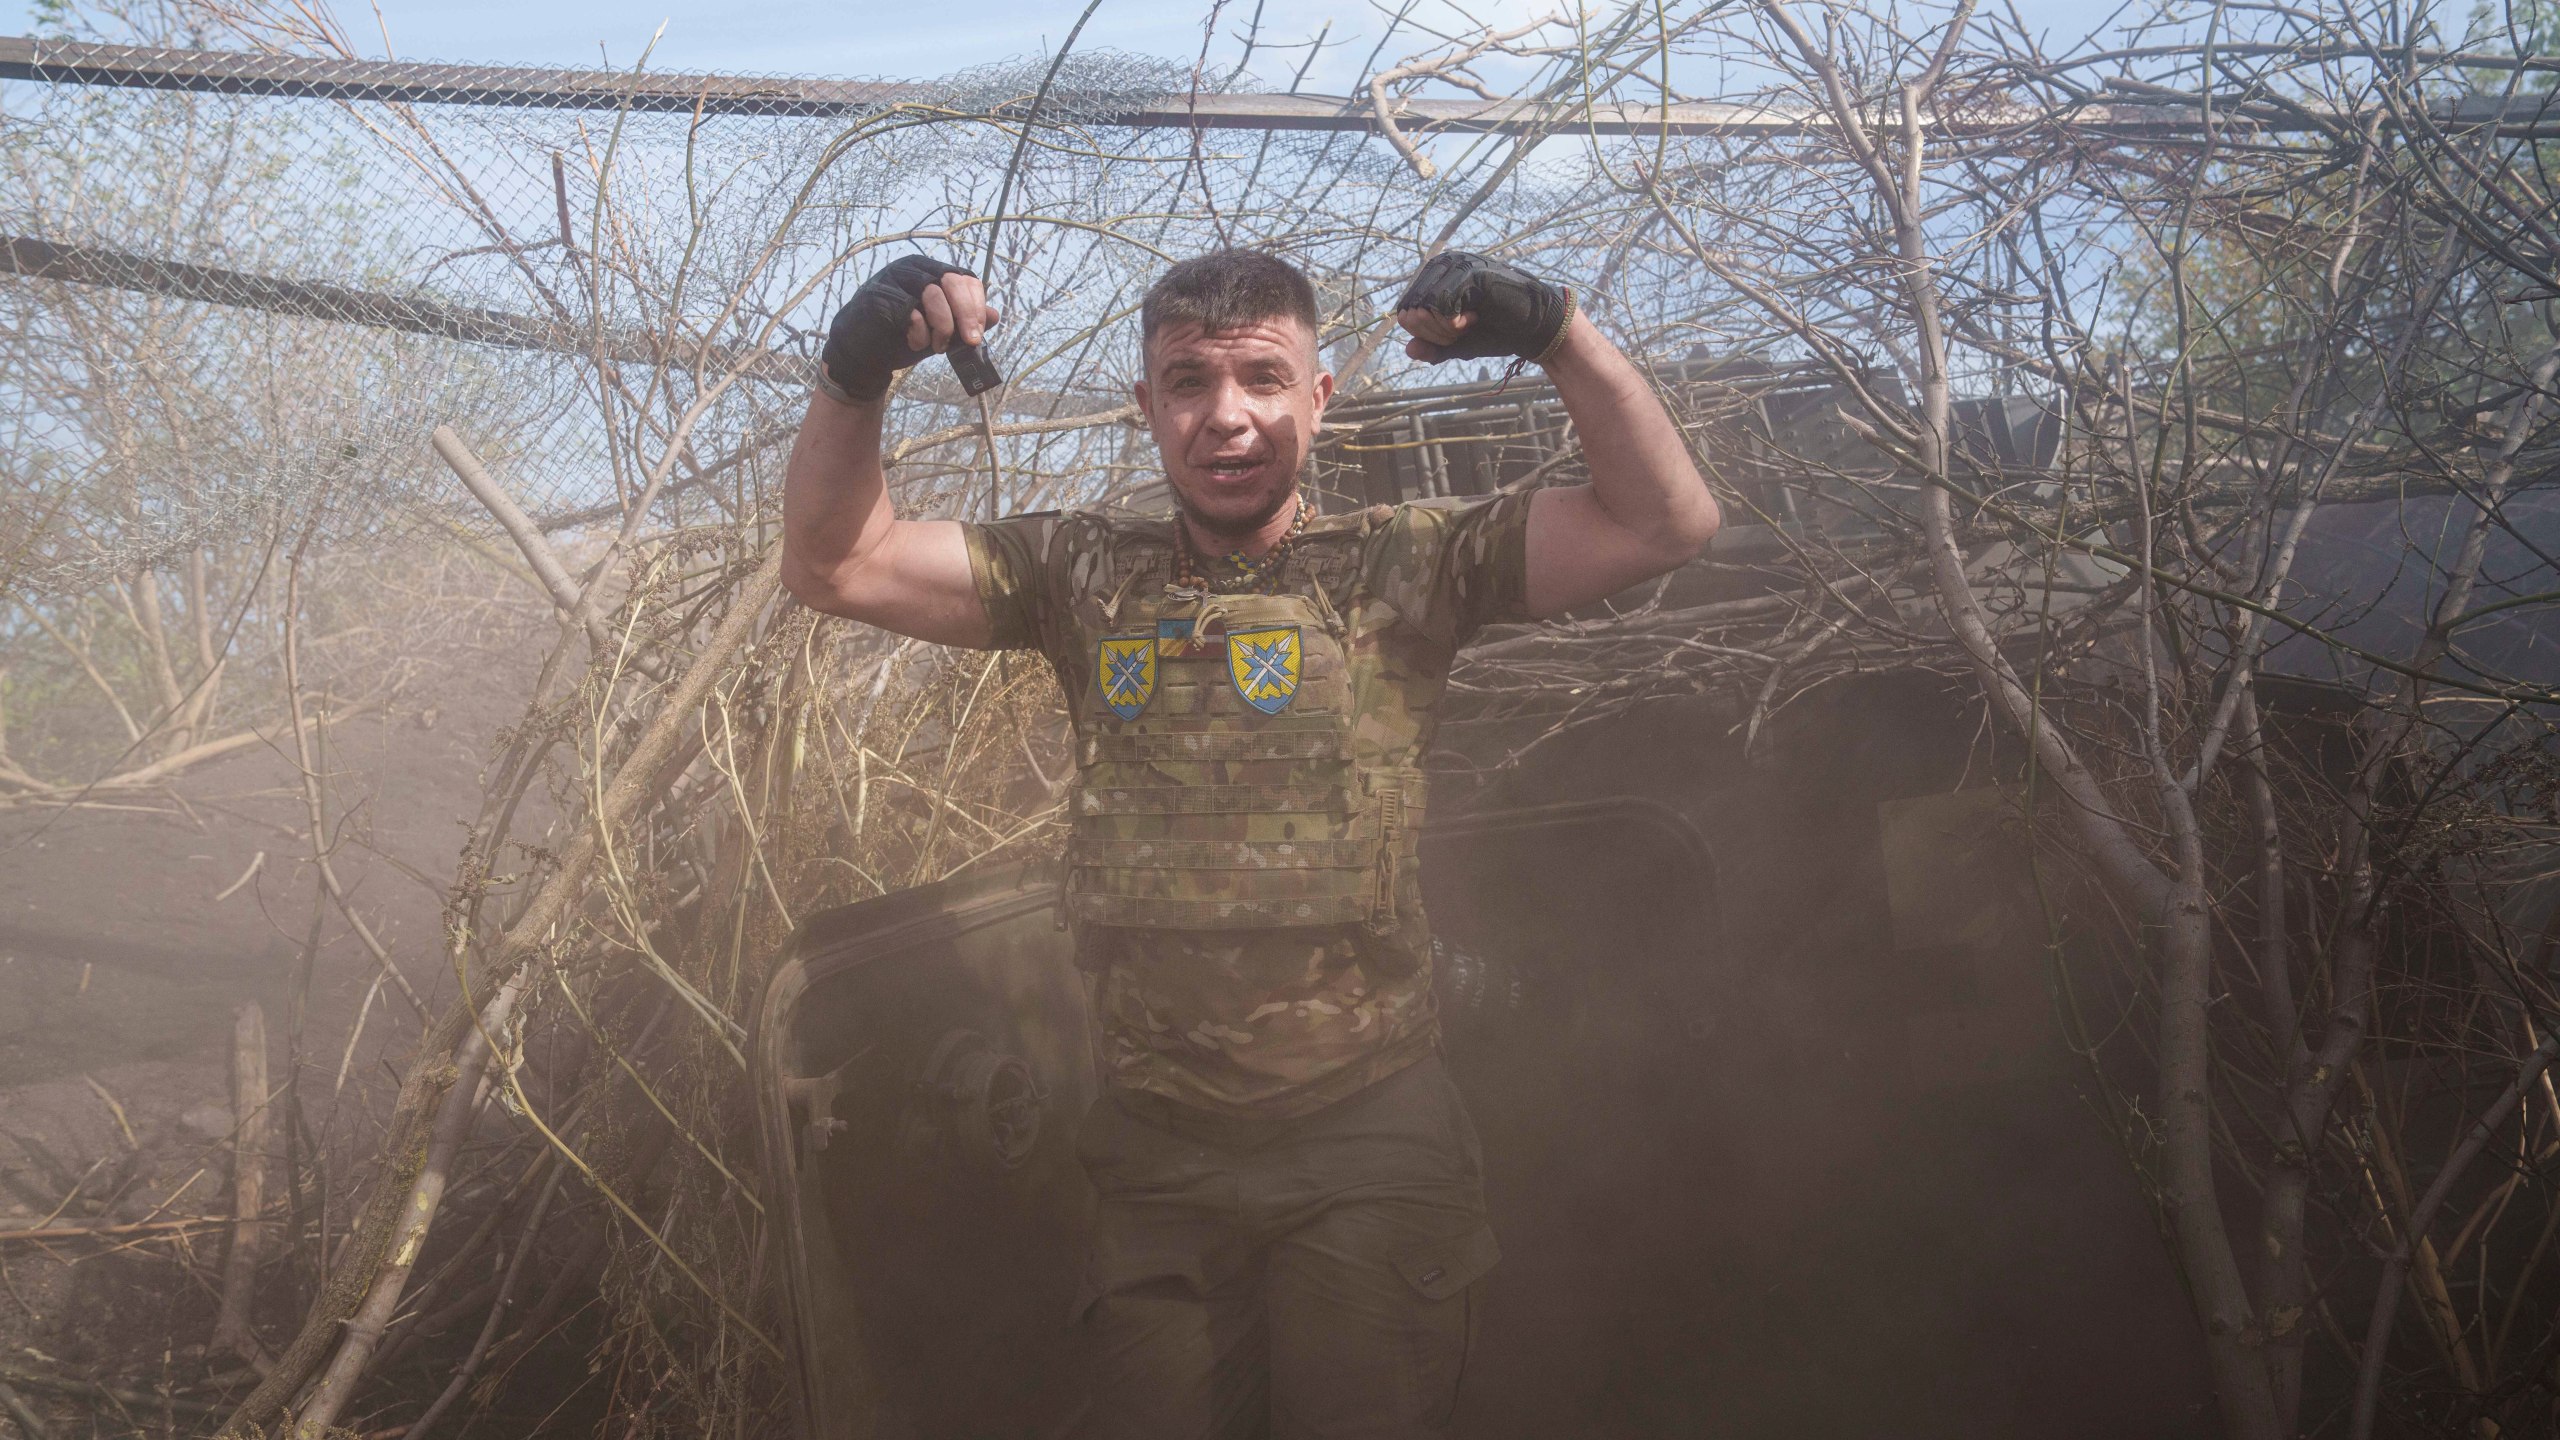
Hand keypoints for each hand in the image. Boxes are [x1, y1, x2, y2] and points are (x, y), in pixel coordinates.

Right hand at [820, 256, 1002, 401]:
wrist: (865, 355)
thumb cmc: (905, 338)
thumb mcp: (942, 330)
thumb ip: (965, 321)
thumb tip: (996, 315)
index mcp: (931, 271)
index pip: (964, 278)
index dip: (976, 304)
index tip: (979, 332)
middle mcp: (913, 268)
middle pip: (951, 280)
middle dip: (966, 313)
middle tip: (972, 341)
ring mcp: (893, 278)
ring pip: (932, 293)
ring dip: (942, 326)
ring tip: (938, 347)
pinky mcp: (877, 296)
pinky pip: (909, 311)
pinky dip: (919, 332)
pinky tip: (914, 343)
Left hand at [1394, 251, 1572, 364]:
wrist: (1532, 329)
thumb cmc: (1497, 331)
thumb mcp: (1457, 344)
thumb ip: (1433, 347)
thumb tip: (1408, 350)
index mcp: (1434, 277)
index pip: (1404, 311)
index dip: (1425, 334)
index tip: (1454, 332)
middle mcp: (1442, 265)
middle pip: (1410, 311)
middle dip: (1434, 333)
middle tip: (1463, 329)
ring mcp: (1456, 265)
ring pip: (1423, 309)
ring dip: (1445, 329)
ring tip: (1470, 323)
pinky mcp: (1470, 272)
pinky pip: (1440, 306)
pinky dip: (1453, 323)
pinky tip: (1475, 317)